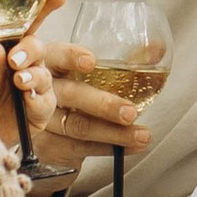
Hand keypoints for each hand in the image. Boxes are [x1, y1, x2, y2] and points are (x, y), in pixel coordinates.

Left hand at [0, 0, 66, 147]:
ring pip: (46, 78)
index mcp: (10, 49)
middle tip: (16, 59)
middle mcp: (26, 66)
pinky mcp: (38, 114)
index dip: (46, 6)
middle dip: (32, 51)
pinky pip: (46, 105)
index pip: (30, 24)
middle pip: (41, 50)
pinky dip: (39, 101)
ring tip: (19, 81)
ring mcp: (34, 90)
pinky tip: (28, 101)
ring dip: (34, 77)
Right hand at [26, 36, 152, 171]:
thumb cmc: (71, 87)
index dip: (71, 57)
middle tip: (130, 112)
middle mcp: (40, 88)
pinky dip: (109, 148)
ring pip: (78, 125)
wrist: (45, 128)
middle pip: (71, 94)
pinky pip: (80, 148)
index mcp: (50, 60)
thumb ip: (123, 60)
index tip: (91, 62)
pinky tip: (132, 147)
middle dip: (103, 104)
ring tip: (142, 135)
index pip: (57, 54)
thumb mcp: (89, 70)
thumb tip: (156, 48)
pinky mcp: (47, 145)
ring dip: (114, 132)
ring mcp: (40, 119)